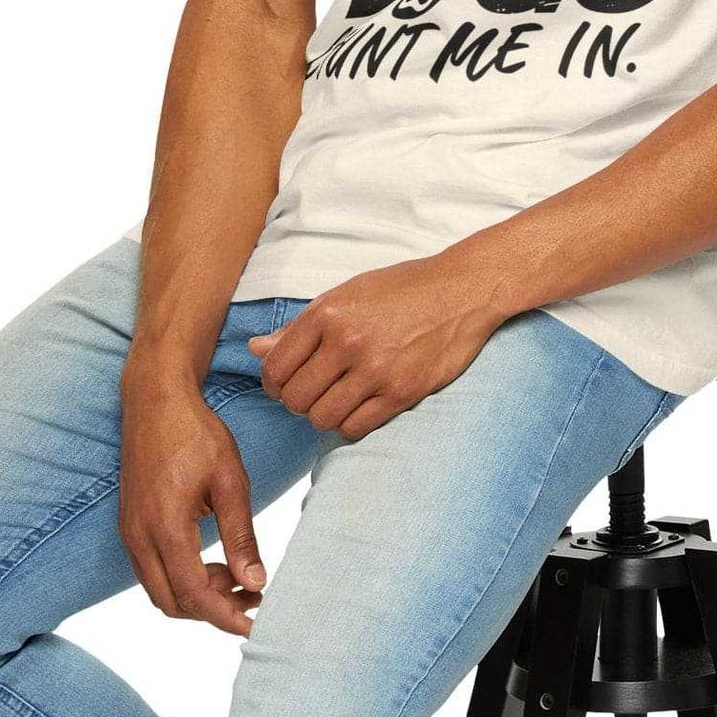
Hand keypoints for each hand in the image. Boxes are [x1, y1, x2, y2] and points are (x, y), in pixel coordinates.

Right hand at [117, 363, 266, 636]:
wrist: (155, 399)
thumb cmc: (195, 432)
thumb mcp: (230, 479)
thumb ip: (240, 535)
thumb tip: (254, 584)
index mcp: (164, 526)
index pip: (193, 595)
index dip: (225, 617)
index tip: (256, 624)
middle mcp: (139, 536)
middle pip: (172, 603)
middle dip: (213, 611)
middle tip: (252, 599)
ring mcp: (130, 532)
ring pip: (161, 591)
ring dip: (198, 596)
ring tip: (239, 579)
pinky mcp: (130, 525)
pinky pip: (153, 571)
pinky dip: (183, 578)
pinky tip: (214, 561)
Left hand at [247, 254, 501, 440]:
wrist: (461, 290)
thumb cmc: (402, 289)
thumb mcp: (347, 294)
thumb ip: (300, 327)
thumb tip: (255, 350)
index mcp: (327, 312)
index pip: (275, 367)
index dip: (273, 383)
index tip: (285, 383)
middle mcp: (346, 341)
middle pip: (294, 398)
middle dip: (297, 402)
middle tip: (312, 393)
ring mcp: (375, 369)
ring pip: (321, 418)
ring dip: (323, 415)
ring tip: (336, 400)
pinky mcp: (401, 392)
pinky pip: (354, 428)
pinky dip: (350, 424)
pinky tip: (359, 407)